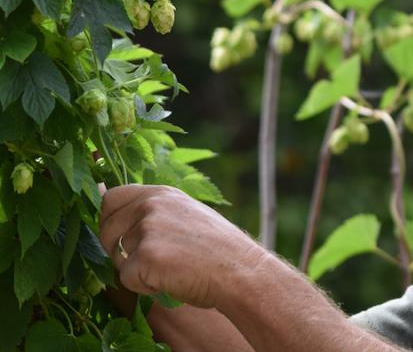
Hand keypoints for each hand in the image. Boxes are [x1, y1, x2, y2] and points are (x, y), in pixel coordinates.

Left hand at [99, 184, 263, 307]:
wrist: (240, 270)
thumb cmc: (216, 250)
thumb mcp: (186, 215)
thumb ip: (154, 212)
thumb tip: (109, 210)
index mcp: (161, 193)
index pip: (111, 198)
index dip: (108, 221)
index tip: (119, 238)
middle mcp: (151, 205)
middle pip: (106, 230)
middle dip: (114, 250)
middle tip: (148, 262)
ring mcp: (147, 229)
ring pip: (116, 258)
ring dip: (136, 270)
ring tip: (171, 269)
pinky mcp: (145, 256)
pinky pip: (125, 279)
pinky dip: (143, 287)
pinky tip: (170, 281)